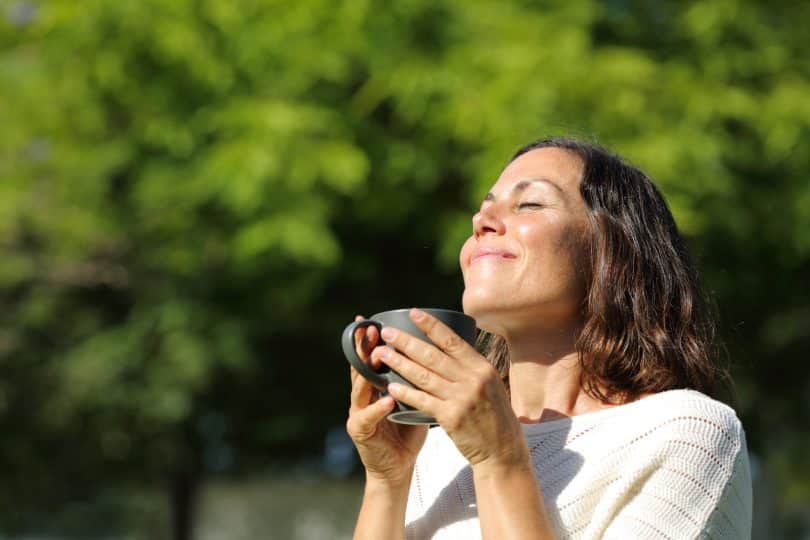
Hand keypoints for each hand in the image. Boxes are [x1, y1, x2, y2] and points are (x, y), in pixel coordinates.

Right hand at [346, 315, 427, 485]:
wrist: (397, 468)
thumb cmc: (407, 432)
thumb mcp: (413, 400)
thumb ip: (417, 380)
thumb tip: (440, 354)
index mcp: (374, 387)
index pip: (369, 359)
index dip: (369, 341)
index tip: (372, 320)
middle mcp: (362, 396)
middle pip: (360, 367)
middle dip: (364, 347)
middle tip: (370, 329)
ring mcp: (357, 413)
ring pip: (359, 387)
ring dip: (368, 371)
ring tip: (377, 355)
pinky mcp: (360, 431)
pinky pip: (368, 416)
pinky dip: (379, 407)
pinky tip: (388, 398)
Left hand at [372, 309, 526, 468]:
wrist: (503, 450)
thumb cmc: (495, 416)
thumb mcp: (491, 384)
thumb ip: (471, 367)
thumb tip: (449, 346)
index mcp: (482, 367)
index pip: (452, 340)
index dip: (431, 326)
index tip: (413, 313)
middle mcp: (473, 379)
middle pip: (433, 355)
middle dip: (406, 342)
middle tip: (386, 332)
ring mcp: (462, 398)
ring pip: (424, 376)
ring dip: (399, 363)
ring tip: (381, 354)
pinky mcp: (452, 417)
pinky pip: (423, 401)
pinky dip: (406, 392)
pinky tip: (390, 385)